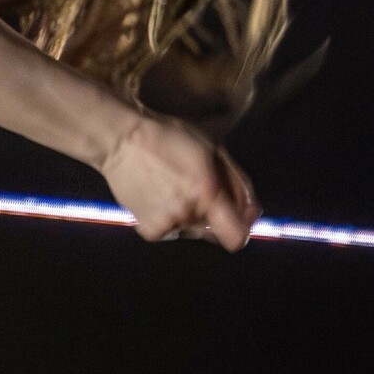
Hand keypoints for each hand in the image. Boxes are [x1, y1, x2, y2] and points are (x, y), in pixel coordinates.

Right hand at [98, 110, 258, 250]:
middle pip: (215, 231)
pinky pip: (170, 230)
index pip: (237, 237)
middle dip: (213, 214)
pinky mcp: (149, 229)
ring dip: (190, 214)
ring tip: (172, 187)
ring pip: (192, 229)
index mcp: (207, 193)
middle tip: (195, 188)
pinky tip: (158, 196)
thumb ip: (237, 181)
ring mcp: (167, 224)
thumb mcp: (211, 147)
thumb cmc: (168, 135)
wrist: (120, 140)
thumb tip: (253, 211)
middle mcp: (189, 213)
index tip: (239, 214)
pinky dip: (168, 218)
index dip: (243, 229)